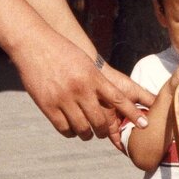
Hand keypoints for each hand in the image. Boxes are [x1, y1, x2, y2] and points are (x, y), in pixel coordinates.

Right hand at [14, 34, 153, 146]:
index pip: (118, 100)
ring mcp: (63, 98)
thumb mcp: (86, 64)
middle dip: (104, 131)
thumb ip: (98, 82)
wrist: (34, 45)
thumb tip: (114, 102)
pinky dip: (70, 132)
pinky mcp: (47, 106)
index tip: (144, 125)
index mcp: (93, 77)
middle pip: (100, 121)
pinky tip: (71, 128)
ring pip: (82, 128)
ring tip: (87, 132)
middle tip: (103, 132)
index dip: (133, 114)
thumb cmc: (63, 52)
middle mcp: (81, 89)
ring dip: (87, 134)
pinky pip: (64, 128)